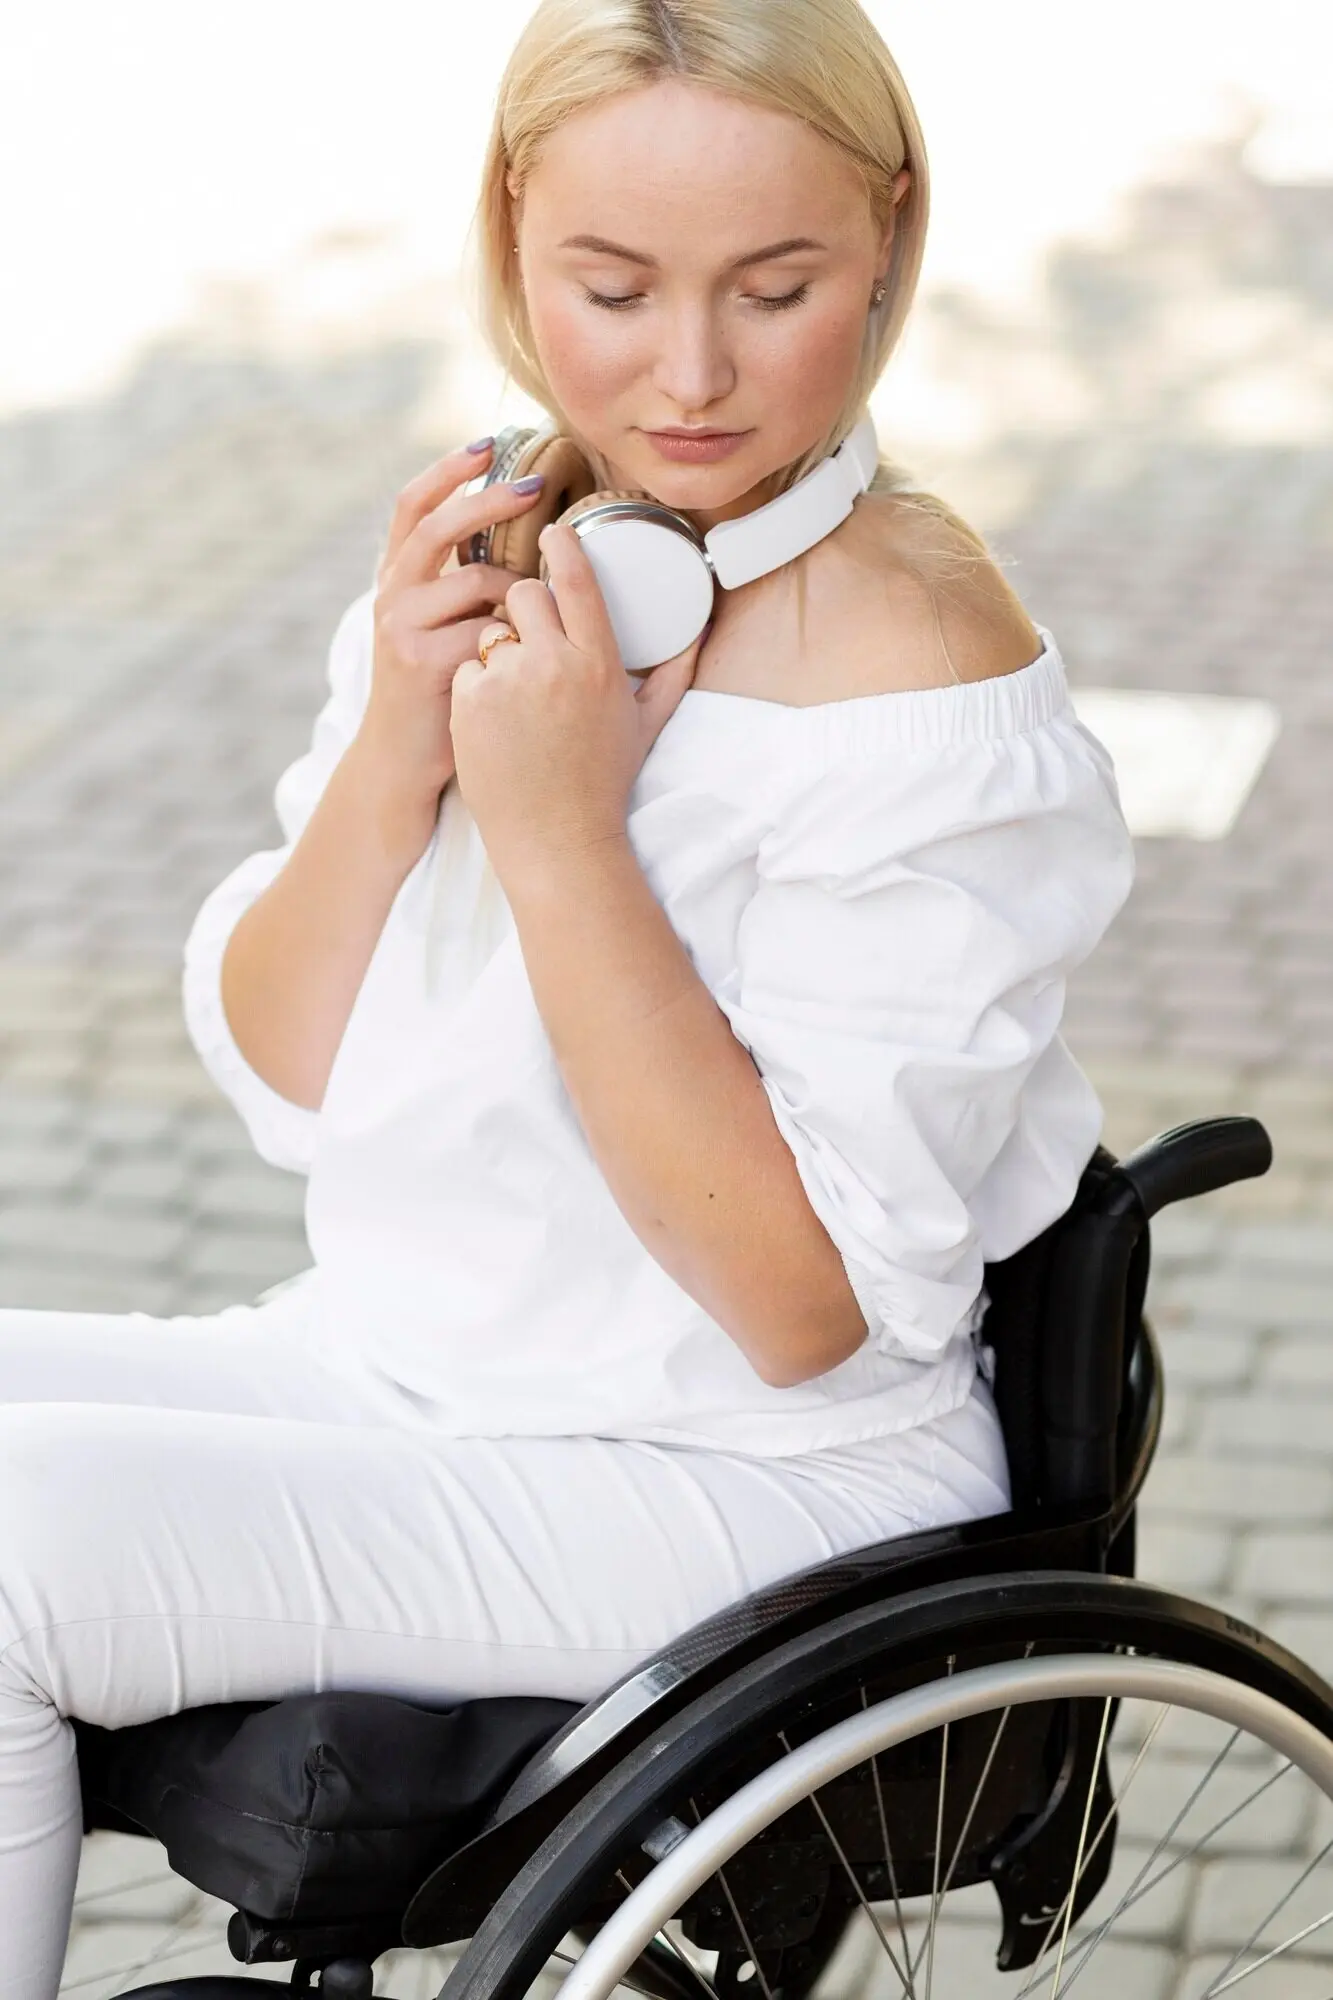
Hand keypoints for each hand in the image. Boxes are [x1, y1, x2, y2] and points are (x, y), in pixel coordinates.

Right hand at [355, 439, 548, 834]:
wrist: (404, 760)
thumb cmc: (439, 691)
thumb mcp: (439, 627)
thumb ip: (460, 586)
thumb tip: (519, 542)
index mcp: (397, 579)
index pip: (412, 505)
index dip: (447, 470)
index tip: (489, 443)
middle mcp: (391, 595)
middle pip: (438, 526)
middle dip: (490, 500)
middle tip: (536, 483)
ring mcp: (400, 627)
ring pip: (475, 581)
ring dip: (517, 591)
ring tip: (538, 617)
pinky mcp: (420, 662)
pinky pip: (486, 630)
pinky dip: (515, 637)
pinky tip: (527, 656)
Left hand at [448, 521, 705, 884]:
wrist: (556, 840)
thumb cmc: (602, 782)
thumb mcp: (647, 725)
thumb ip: (673, 672)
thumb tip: (700, 630)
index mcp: (598, 663)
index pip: (574, 579)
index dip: (561, 546)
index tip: (552, 532)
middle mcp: (553, 664)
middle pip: (524, 595)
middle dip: (525, 610)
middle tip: (532, 643)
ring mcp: (507, 681)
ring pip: (492, 631)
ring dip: (500, 651)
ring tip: (516, 695)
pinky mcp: (469, 702)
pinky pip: (466, 667)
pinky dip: (475, 687)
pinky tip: (493, 719)